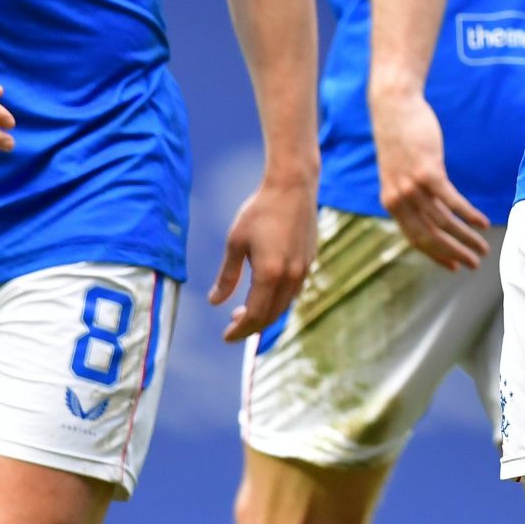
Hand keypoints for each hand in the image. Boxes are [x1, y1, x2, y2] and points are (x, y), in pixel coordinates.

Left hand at [211, 168, 315, 342]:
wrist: (293, 187)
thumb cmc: (260, 211)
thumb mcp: (235, 243)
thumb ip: (227, 276)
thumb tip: (215, 302)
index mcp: (270, 274)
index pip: (254, 315)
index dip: (239, 330)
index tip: (225, 336)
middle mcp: (291, 276)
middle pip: (271, 315)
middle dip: (251, 326)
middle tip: (232, 326)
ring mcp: (303, 269)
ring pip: (284, 305)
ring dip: (265, 314)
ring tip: (245, 311)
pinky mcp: (309, 260)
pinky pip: (293, 291)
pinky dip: (278, 301)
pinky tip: (265, 292)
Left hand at [372, 86, 492, 270]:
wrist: (394, 107)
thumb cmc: (401, 137)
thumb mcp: (401, 171)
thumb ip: (413, 193)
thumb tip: (432, 209)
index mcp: (391, 203)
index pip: (415, 239)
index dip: (437, 255)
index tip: (455, 265)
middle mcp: (399, 200)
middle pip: (430, 236)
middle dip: (455, 253)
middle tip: (475, 264)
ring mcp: (412, 187)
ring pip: (443, 222)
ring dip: (466, 237)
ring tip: (484, 246)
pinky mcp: (427, 172)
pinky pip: (451, 200)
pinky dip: (468, 214)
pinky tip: (482, 222)